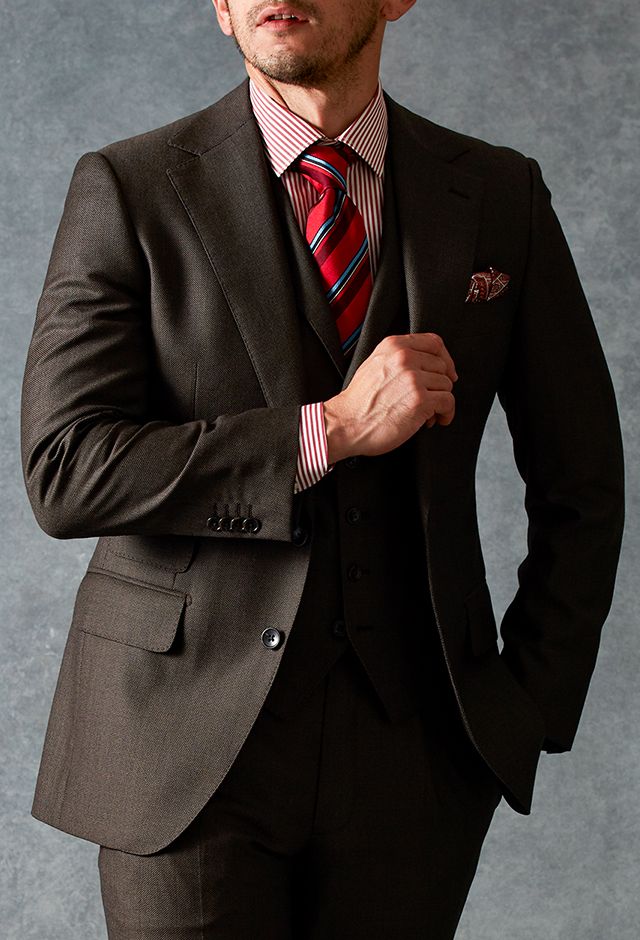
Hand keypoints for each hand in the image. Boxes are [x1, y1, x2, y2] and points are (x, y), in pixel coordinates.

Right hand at [323, 332, 457, 461]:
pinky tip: (435, 420)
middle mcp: (405, 358)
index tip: (447, 371)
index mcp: (393, 346)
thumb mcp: (374, 365)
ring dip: (440, 402)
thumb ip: (397, 359)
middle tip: (431, 399)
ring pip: (446, 385)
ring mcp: (413, 378)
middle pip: (442, 366)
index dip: (445, 359)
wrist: (346, 424)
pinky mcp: (420, 400)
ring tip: (427, 413)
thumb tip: (424, 364)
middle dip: (439, 385)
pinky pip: (448, 402)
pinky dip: (446, 413)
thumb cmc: (358, 403)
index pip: (434, 342)